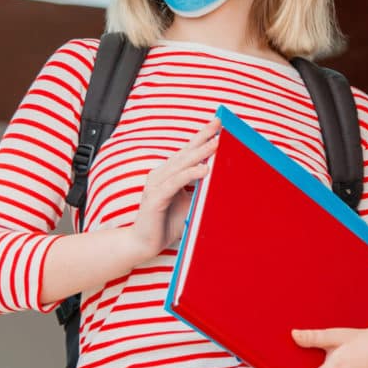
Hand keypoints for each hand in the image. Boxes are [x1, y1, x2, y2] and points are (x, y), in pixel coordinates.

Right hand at [127, 117, 219, 258]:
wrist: (143, 245)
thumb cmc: (166, 224)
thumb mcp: (190, 204)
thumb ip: (201, 192)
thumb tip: (224, 183)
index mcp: (168, 174)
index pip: (187, 152)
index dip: (201, 137)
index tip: (218, 123)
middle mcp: (161, 175)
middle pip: (185, 153)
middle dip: (203, 138)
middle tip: (219, 125)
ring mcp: (156, 185)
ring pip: (181, 165)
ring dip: (200, 153)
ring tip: (217, 143)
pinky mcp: (155, 198)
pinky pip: (175, 183)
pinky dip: (190, 175)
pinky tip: (204, 170)